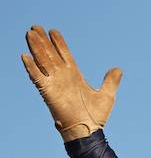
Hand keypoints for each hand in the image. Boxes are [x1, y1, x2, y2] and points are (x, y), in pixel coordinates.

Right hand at [22, 25, 121, 140]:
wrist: (87, 130)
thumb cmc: (95, 117)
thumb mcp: (106, 96)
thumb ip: (110, 82)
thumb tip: (118, 69)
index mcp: (74, 76)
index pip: (64, 54)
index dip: (58, 42)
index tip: (52, 31)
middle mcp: (62, 77)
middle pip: (50, 54)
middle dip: (42, 40)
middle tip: (35, 26)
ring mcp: (54, 84)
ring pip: (42, 61)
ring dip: (35, 48)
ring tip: (30, 33)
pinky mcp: (48, 92)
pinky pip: (37, 77)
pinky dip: (31, 67)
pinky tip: (25, 56)